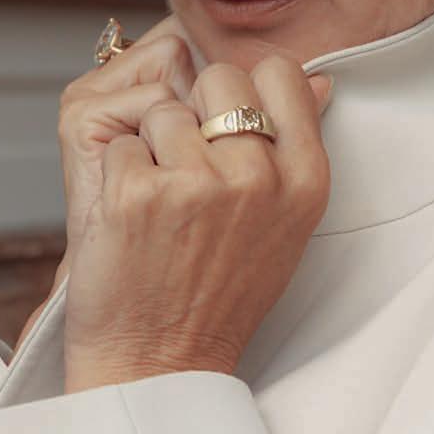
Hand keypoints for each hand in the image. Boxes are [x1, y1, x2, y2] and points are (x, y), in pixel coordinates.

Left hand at [62, 55, 332, 392]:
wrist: (160, 361)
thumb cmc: (221, 292)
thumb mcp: (286, 224)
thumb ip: (297, 148)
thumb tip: (317, 79)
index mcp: (305, 180)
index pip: (281, 73)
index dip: (246, 90)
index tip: (228, 124)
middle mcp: (258, 178)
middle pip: (219, 78)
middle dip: (196, 109)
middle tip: (188, 167)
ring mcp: (197, 184)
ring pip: (163, 109)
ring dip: (152, 146)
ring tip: (162, 204)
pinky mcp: (137, 194)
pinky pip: (121, 143)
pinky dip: (117, 173)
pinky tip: (133, 218)